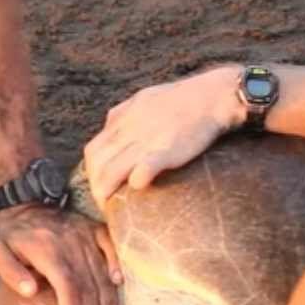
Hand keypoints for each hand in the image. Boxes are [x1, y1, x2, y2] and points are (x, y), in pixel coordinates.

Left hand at [0, 204, 121, 304]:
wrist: (25, 203)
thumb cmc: (12, 236)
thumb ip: (10, 272)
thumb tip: (31, 292)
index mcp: (48, 251)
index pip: (66, 288)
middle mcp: (71, 245)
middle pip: (87, 288)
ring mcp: (86, 236)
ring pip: (101, 275)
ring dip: (107, 304)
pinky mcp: (95, 230)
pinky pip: (110, 247)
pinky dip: (116, 265)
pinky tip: (119, 284)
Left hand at [84, 66, 246, 210]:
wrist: (213, 96)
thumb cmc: (183, 98)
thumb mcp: (145, 98)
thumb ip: (125, 114)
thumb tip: (110, 126)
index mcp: (123, 117)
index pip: (93, 150)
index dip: (92, 171)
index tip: (100, 185)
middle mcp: (130, 129)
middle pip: (97, 162)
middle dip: (95, 186)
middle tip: (104, 202)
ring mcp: (147, 139)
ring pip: (111, 169)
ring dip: (105, 191)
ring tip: (111, 208)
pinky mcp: (167, 149)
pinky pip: (143, 167)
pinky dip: (135, 180)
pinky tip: (137, 187)